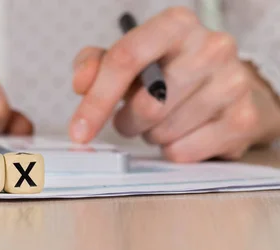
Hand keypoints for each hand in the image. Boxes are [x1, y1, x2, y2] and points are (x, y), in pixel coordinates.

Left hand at [70, 7, 279, 161]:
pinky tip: (182, 133)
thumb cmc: (167, 71)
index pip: (125, 59)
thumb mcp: (129, 58)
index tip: (78, 131)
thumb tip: (81, 84)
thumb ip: (96, 64)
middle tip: (132, 119)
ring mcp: (232, 82)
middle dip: (127, 122)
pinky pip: (183, 152)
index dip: (96, 100)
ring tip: (162, 121)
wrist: (226, 88)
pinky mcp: (242, 119)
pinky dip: (171, 151)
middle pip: (146, 104)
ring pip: (163, 132)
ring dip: (150, 135)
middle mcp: (211, 47)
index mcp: (176, 24)